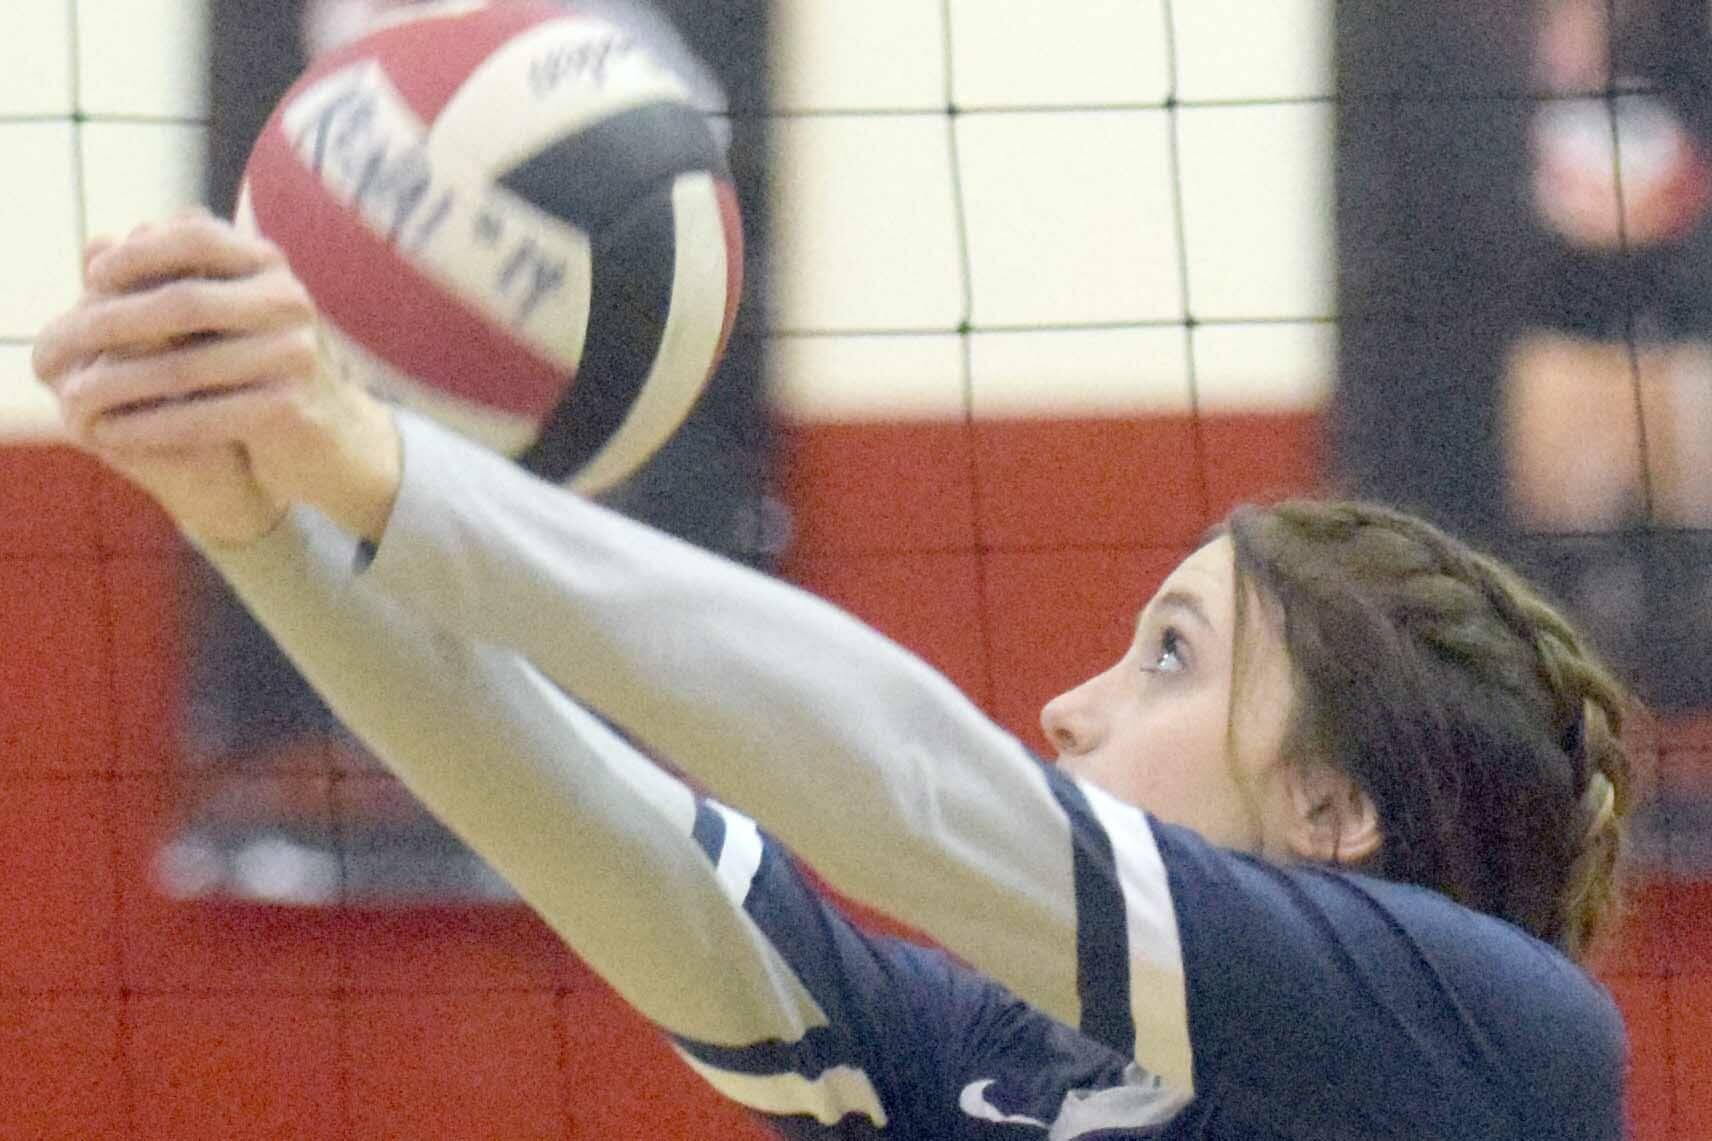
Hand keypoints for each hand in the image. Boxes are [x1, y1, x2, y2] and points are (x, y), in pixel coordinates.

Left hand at [32, 212, 402, 543]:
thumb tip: (95, 244)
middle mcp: (290, 301)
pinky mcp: (289, 411)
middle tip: (56, 346)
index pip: (195, 237)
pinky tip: (112, 432)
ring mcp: (295, 356)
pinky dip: (149, 426)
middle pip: (182, 302)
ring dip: (117, 384)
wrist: (334, 438)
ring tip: (71, 397)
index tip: (91, 279)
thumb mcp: (230, 312)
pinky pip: (201, 417)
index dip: (136, 254)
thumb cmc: (263, 369)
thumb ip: (175, 276)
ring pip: (184, 367)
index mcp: (271, 266)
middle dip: (108, 324)